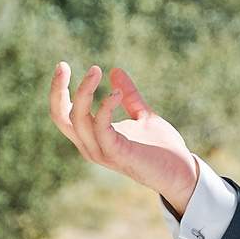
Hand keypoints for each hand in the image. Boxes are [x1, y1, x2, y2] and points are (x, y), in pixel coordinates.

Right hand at [48, 62, 202, 214]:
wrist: (181, 173)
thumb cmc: (162, 148)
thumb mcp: (142, 115)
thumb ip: (128, 95)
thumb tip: (115, 70)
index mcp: (92, 136)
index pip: (63, 114)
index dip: (58, 90)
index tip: (62, 66)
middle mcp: (90, 145)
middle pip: (60, 117)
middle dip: (57, 90)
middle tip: (62, 65)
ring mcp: (101, 151)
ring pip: (77, 120)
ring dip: (84, 92)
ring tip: (96, 70)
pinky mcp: (116, 154)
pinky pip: (101, 128)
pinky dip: (105, 107)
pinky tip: (116, 93)